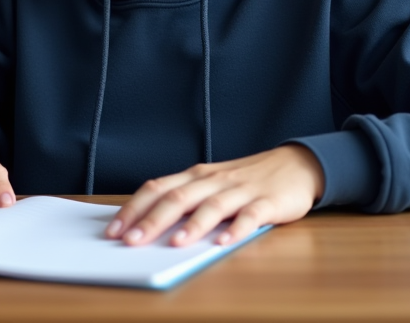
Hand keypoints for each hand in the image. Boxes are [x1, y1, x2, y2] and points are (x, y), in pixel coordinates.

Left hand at [106, 145, 324, 246]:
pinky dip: (237, 229)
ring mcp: (241, 190)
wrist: (295, 165)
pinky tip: (224, 242)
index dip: (134, 208)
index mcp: (196, 176)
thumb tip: (146, 224)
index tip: (113, 229)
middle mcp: (213, 180)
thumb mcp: (211, 184)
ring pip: (212, 206)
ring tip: (175, 243)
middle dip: (153, 220)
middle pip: (178, 198)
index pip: (157, 188)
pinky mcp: (268, 202)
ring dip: (192, 226)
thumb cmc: (245, 180)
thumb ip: (184, 200)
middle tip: (132, 241)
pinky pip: (251, 216)